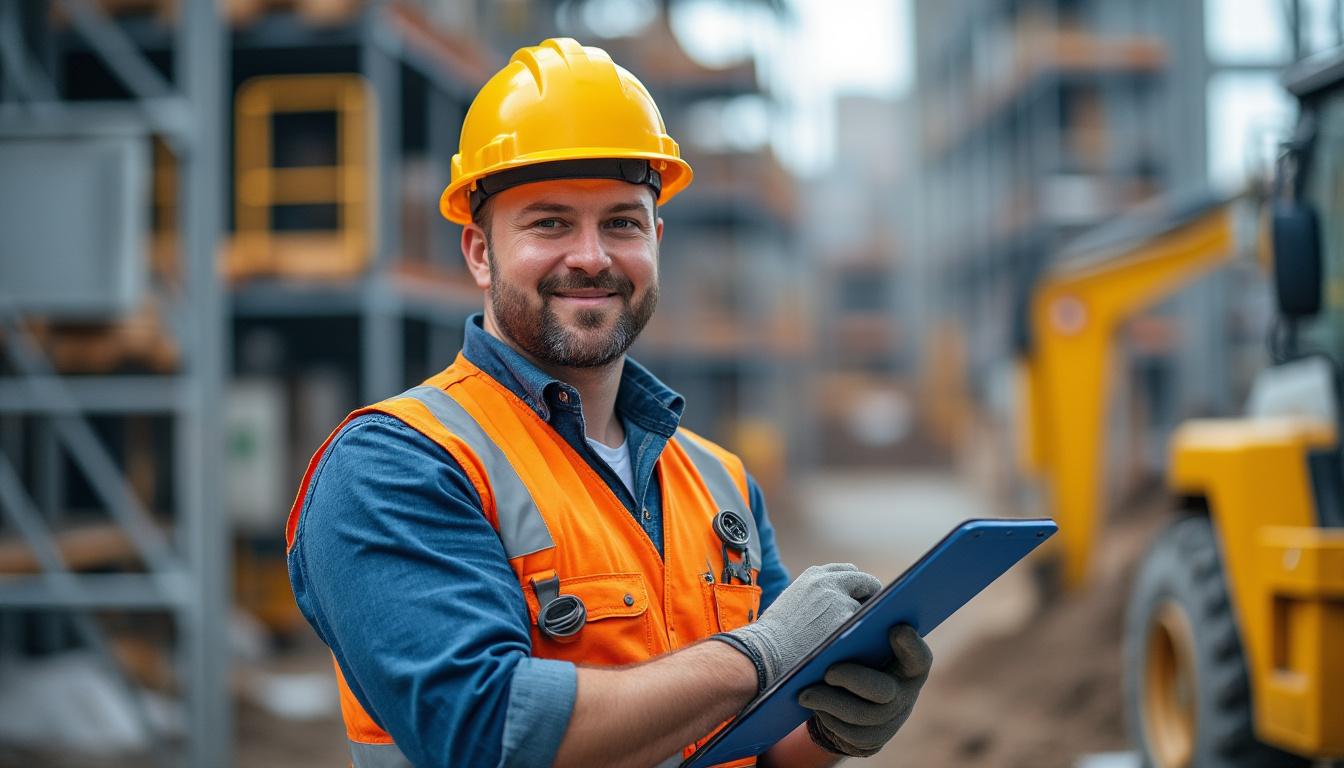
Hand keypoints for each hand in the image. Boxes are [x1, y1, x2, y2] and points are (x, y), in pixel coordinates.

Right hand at [713, 563, 881, 691]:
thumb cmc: (771, 640)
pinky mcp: (848, 623)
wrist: (761, 656)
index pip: (847, 572)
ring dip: (870, 620)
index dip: (856, 586)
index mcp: (813, 577)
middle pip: (865, 582)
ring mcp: (841, 602)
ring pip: (869, 608)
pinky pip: (869, 628)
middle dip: (871, 597)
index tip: (861, 598)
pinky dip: (869, 638)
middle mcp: (829, 582)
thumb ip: (815, 599)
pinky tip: (868, 650)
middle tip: (875, 617)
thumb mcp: (792, 605)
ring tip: (871, 637)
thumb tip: (836, 606)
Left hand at [797, 624, 931, 756]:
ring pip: (863, 715)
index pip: (919, 656)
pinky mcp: (872, 739)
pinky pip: (850, 733)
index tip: (895, 628)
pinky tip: (812, 705)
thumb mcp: (862, 635)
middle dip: (854, 680)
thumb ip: (866, 615)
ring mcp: (890, 719)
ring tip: (805, 693)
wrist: (846, 697)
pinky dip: (829, 719)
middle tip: (828, 671)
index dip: (911, 645)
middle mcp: (904, 692)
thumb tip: (862, 592)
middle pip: (884, 690)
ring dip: (831, 702)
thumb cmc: (854, 653)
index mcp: (909, 664)